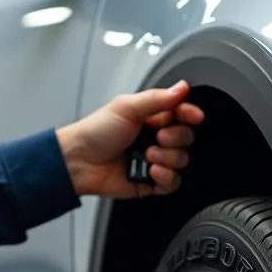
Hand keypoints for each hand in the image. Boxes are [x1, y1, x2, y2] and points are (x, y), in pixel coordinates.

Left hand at [56, 80, 204, 198]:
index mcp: (150, 117)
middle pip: (186, 138)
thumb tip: (182, 87)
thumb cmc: (95, 132)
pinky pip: (172, 183)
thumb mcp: (126, 107)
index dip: (190, 114)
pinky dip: (166, 177)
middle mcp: (154, 138)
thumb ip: (157, 98)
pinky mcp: (149, 181)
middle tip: (158, 136)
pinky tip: (151, 170)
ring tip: (147, 154)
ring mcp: (153, 160)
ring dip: (168, 157)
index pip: (182, 114)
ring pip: (182, 160)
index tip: (193, 116)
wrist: (78, 161)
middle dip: (176, 137)